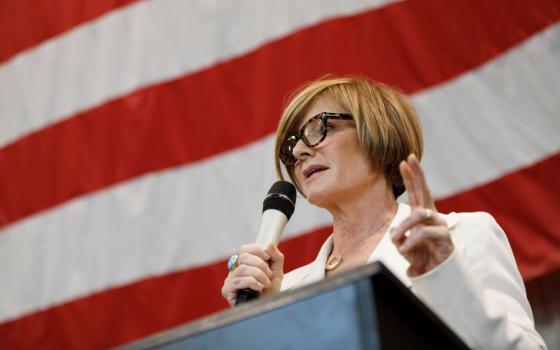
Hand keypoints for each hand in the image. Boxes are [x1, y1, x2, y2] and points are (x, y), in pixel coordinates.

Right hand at [221, 243, 283, 305]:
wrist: (268, 308)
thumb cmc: (270, 291)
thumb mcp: (277, 272)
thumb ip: (276, 257)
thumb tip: (269, 244)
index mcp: (244, 264)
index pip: (244, 249)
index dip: (257, 250)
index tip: (268, 257)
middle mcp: (234, 270)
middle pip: (243, 257)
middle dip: (260, 264)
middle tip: (269, 275)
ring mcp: (230, 280)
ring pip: (242, 268)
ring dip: (259, 275)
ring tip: (266, 284)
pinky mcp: (227, 290)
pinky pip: (239, 281)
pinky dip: (252, 283)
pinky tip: (259, 288)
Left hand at [390, 154, 453, 276]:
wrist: (436, 275)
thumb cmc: (421, 257)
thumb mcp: (404, 245)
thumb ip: (399, 237)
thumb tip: (394, 233)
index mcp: (421, 215)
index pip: (415, 192)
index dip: (410, 177)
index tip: (403, 162)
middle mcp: (432, 216)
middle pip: (425, 191)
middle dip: (417, 174)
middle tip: (410, 158)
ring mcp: (439, 225)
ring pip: (418, 214)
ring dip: (404, 226)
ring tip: (396, 240)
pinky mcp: (444, 237)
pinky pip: (424, 232)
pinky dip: (411, 240)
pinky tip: (404, 249)